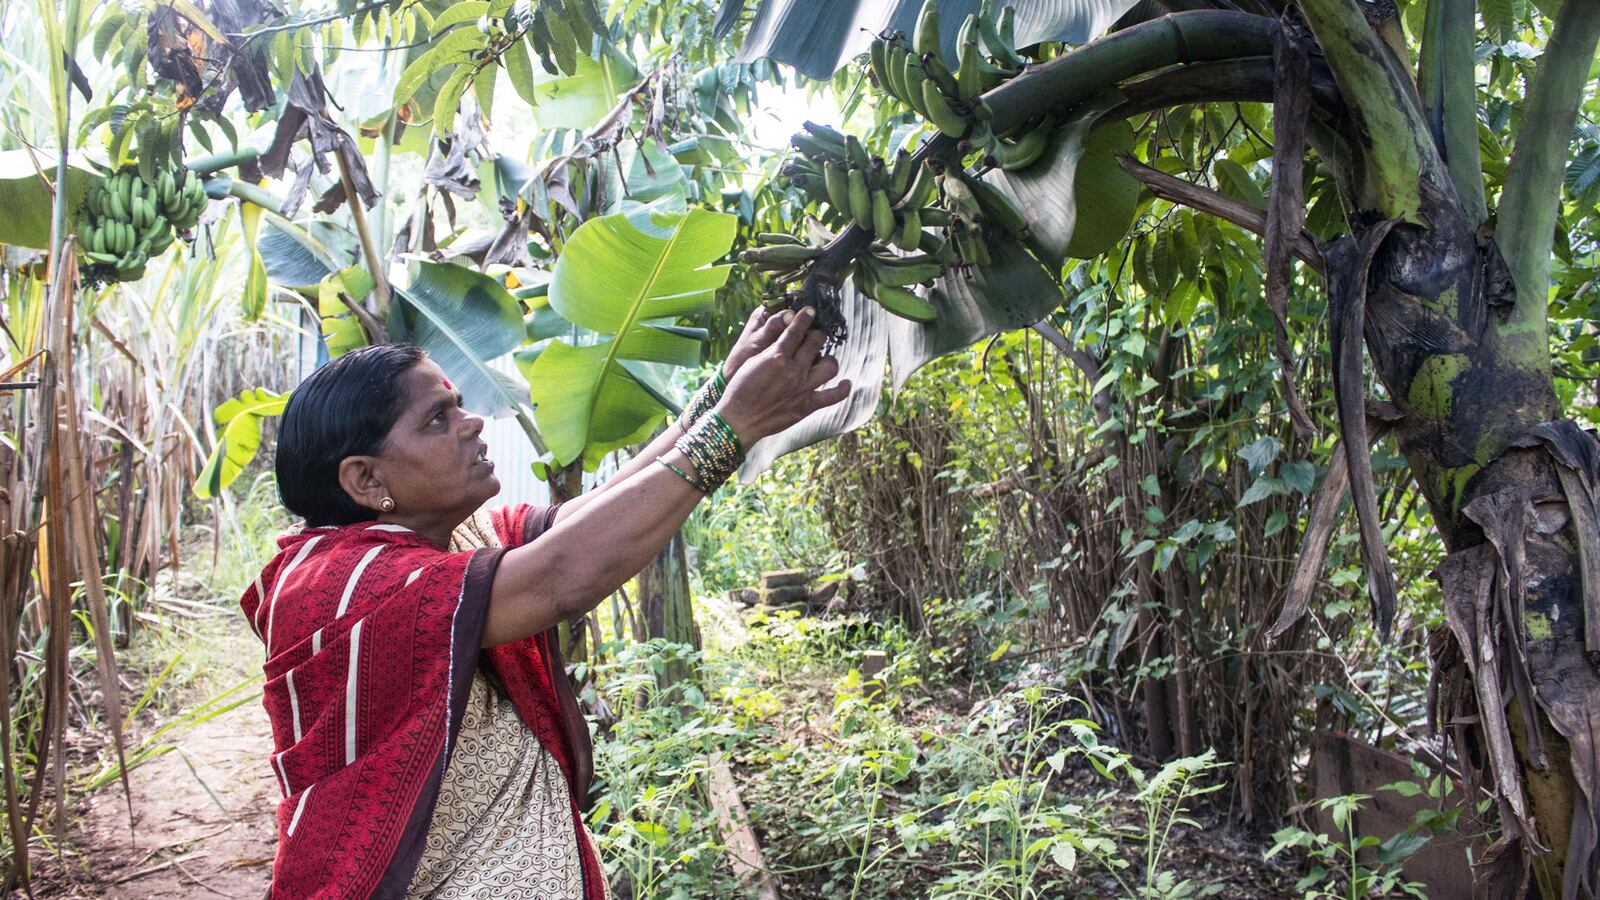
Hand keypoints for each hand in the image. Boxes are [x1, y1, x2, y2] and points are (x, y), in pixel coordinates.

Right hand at [713, 307, 850, 444]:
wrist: (740, 419)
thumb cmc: (741, 389)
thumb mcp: (753, 361)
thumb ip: (771, 348)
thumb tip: (785, 337)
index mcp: (778, 355)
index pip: (797, 329)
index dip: (805, 317)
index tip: (810, 311)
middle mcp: (794, 369)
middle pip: (816, 342)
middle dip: (817, 335)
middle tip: (815, 336)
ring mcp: (803, 388)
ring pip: (829, 365)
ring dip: (829, 359)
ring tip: (824, 359)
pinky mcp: (807, 405)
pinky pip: (833, 396)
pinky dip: (843, 389)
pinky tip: (846, 383)